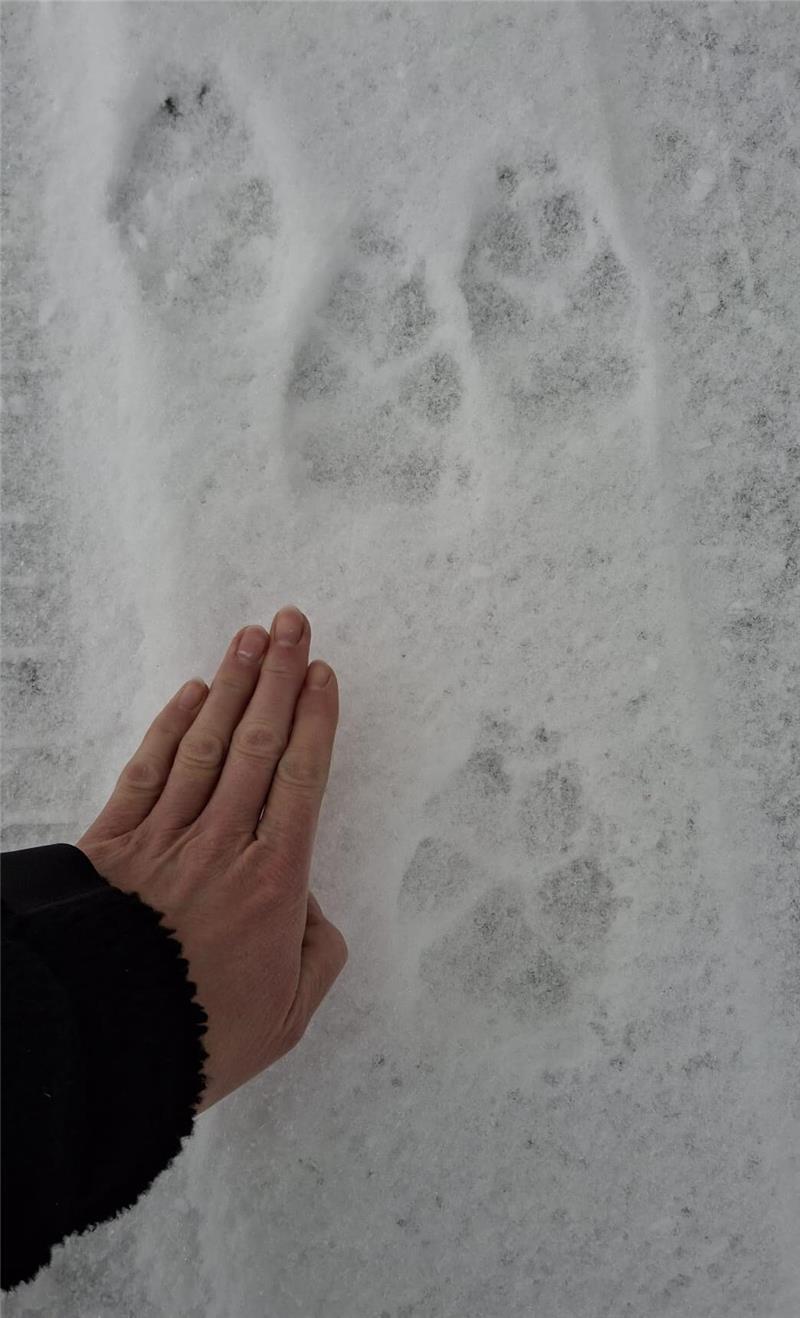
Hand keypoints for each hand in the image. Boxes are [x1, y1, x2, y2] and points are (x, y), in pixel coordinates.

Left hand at [76, 606, 347, 1113]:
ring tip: (250, 638)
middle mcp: (223, 845)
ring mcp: (165, 839)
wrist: (103, 1044)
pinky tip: (190, 693)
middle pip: (257, 745)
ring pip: (204, 746)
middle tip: (293, 624)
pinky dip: (169, 728)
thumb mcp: (289, 1016)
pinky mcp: (113, 845)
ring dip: (231, 687)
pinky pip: (147, 772)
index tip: (324, 674)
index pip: (301, 779)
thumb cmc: (203, 1036)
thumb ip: (317, 954)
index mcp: (273, 882)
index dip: (315, 721)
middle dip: (279, 678)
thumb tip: (309, 906)